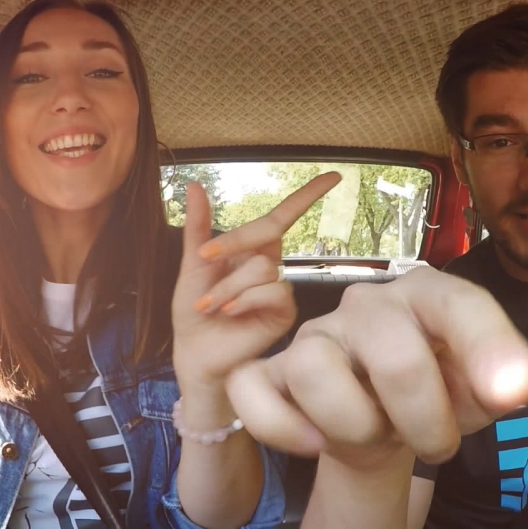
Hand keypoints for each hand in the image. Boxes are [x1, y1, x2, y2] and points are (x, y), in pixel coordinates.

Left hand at [171, 173, 339, 389]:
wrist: (196, 353)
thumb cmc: (195, 312)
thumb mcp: (193, 265)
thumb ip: (198, 228)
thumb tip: (195, 185)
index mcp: (252, 250)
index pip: (282, 216)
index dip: (307, 195)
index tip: (334, 175)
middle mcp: (271, 266)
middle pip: (267, 234)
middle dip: (233, 243)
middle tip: (203, 259)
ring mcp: (280, 290)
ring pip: (263, 267)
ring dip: (229, 286)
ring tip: (208, 305)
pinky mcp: (284, 313)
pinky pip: (273, 292)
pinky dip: (246, 299)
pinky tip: (230, 312)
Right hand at [225, 267, 527, 467]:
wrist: (384, 419)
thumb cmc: (440, 391)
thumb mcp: (489, 389)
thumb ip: (527, 380)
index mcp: (427, 295)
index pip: (460, 305)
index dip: (489, 348)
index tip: (511, 396)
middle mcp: (366, 307)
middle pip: (394, 355)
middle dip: (425, 420)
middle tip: (438, 444)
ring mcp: (312, 338)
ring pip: (316, 373)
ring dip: (357, 428)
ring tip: (377, 435)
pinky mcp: (269, 373)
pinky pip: (253, 394)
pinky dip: (283, 428)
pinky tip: (317, 444)